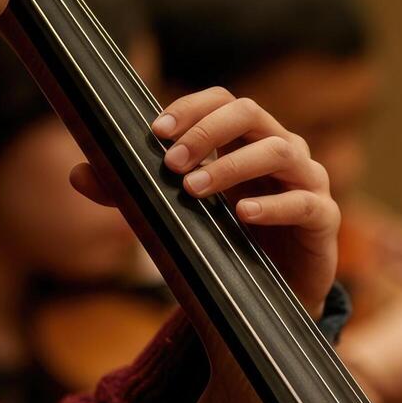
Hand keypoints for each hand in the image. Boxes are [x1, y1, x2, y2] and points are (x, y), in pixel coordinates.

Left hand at [69, 87, 338, 316]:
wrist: (273, 301)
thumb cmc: (228, 246)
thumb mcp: (178, 217)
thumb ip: (134, 195)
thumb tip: (78, 174)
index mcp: (248, 141)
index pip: (224, 101)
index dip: (191, 109)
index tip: (155, 133)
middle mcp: (282, 150)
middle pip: (251, 113)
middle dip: (207, 131)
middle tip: (171, 164)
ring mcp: (308, 181)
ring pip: (280, 150)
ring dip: (232, 165)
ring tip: (194, 190)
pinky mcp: (323, 218)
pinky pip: (304, 201)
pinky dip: (273, 204)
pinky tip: (243, 215)